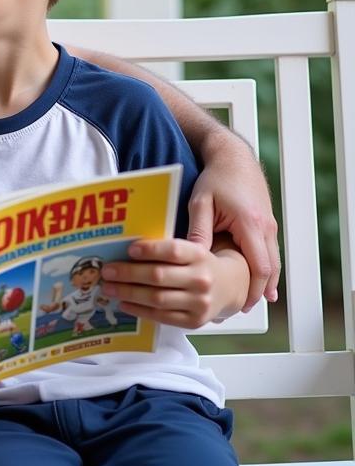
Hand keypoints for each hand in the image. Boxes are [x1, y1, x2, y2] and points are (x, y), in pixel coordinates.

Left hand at [100, 238, 247, 328]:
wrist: (230, 287)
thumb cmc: (199, 264)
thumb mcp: (190, 250)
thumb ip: (165, 249)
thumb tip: (125, 251)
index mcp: (199, 255)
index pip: (173, 251)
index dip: (149, 250)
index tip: (128, 250)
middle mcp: (201, 279)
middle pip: (159, 276)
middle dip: (128, 273)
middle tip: (107, 271)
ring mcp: (200, 303)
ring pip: (157, 298)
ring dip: (128, 293)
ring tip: (109, 288)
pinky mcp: (195, 321)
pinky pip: (162, 317)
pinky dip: (139, 311)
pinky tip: (124, 304)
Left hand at [188, 134, 279, 307]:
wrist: (234, 158)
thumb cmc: (216, 178)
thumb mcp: (201, 203)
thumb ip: (198, 231)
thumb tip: (192, 257)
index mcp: (250, 223)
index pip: (258, 265)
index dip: (253, 287)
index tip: (243, 304)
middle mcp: (265, 226)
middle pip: (270, 268)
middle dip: (260, 289)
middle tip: (246, 308)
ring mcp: (269, 225)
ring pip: (272, 260)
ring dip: (265, 281)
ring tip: (253, 300)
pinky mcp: (266, 222)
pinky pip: (269, 250)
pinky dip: (264, 267)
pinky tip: (257, 279)